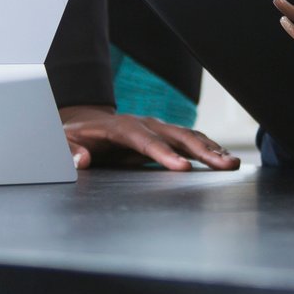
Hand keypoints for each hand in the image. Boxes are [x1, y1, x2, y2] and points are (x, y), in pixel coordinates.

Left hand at [58, 105, 240, 170]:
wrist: (84, 124)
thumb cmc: (73, 136)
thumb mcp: (62, 143)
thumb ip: (68, 152)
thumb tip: (81, 161)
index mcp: (119, 128)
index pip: (145, 141)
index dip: (164, 154)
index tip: (183, 169)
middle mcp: (144, 124)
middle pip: (176, 136)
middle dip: (202, 151)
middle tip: (224, 165)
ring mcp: (156, 128)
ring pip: (188, 136)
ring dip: (211, 150)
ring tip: (232, 164)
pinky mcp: (164, 136)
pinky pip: (189, 141)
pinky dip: (208, 149)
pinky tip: (224, 160)